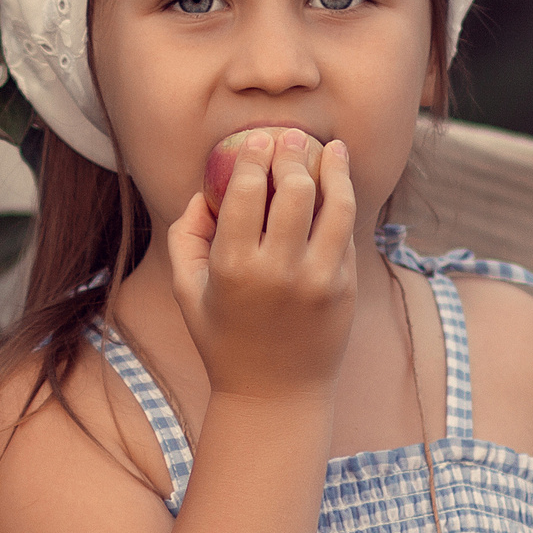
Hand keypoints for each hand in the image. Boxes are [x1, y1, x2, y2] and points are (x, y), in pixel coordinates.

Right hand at [165, 129, 357, 403]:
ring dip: (333, 168)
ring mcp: (319, 279)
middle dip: (291, 154)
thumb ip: (185, 236)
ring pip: (334, 204)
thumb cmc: (223, 338)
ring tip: (330, 148)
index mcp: (233, 266)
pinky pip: (347, 232)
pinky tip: (339, 181)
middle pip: (293, 189)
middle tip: (289, 137)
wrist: (275, 394)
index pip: (246, 191)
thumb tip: (203, 192)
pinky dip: (343, 201)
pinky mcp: (345, 287)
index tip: (258, 138)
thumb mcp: (188, 291)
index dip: (254, 155)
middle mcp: (278, 270)